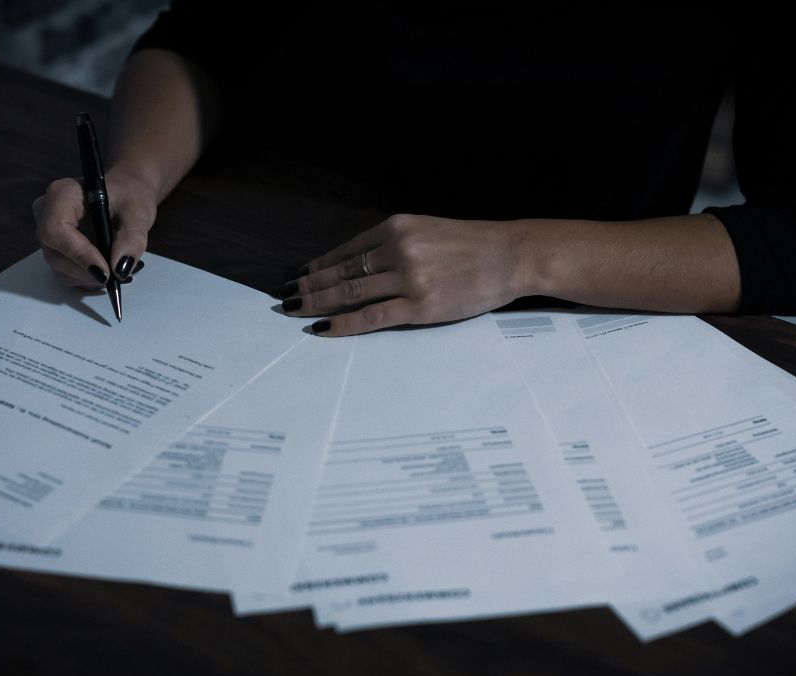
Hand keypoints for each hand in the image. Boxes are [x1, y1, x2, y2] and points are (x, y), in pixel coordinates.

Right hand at [32, 168, 159, 288]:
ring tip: (116, 269)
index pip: (56, 229)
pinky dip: (88, 279)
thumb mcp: (138, 213)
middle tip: (118, 274)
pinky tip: (106, 269)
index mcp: (61, 194)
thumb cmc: (130, 196)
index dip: (79, 254)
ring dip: (90, 277)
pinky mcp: (55, 250)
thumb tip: (120, 269)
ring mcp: (48, 235)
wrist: (126, 197)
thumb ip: (132, 238)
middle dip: (88, 271)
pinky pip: (65, 274)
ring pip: (59, 269)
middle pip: (55, 254)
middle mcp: (46, 214)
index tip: (107, 271)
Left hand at [281, 214, 526, 335]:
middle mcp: (397, 249)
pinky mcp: (420, 306)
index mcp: (396, 227)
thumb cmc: (472, 246)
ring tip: (295, 312)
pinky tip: (324, 327)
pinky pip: (371, 317)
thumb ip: (394, 245)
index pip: (346, 251)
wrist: (510, 256)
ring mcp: (408, 278)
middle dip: (309, 286)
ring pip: (349, 294)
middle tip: (285, 298)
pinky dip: (343, 324)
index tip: (299, 276)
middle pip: (341, 272)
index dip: (318, 266)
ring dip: (318, 304)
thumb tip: (357, 266)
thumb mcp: (427, 231)